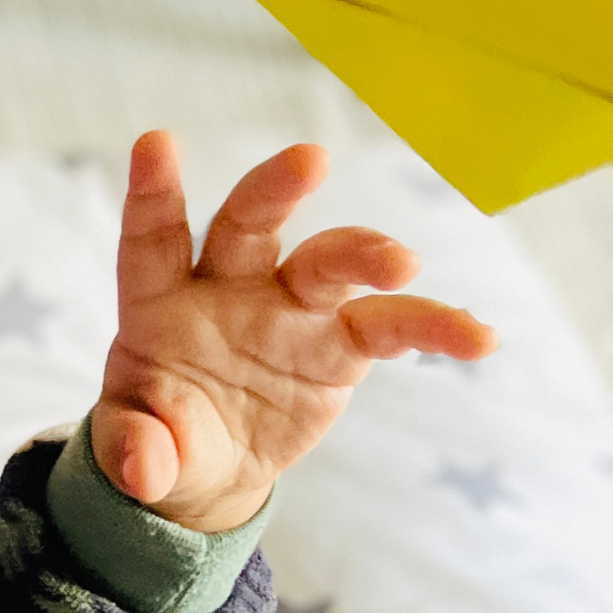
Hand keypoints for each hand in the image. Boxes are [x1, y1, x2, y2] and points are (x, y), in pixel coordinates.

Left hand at [93, 133, 497, 530]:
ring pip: (329, 262)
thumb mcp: (138, 452)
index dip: (154, 192)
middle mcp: (230, 288)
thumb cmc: (162, 438)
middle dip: (276, 188)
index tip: (155, 143)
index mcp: (162, 302)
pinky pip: (393, 325)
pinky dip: (435, 327)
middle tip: (311, 160)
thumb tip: (139, 468)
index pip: (154, 239)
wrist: (211, 468)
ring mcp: (290, 310)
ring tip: (402, 265)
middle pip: (250, 224)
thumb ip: (136, 450)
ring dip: (365, 254)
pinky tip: (476, 338)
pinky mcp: (340, 344)